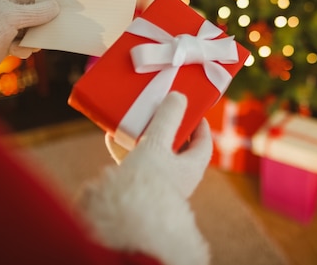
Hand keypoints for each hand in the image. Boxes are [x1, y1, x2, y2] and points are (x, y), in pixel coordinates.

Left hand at [0, 0, 58, 78]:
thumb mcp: (14, 16)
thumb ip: (37, 12)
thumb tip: (56, 7)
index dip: (48, 1)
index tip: (65, 8)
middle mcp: (2, 9)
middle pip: (32, 13)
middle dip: (42, 23)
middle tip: (54, 29)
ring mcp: (2, 27)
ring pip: (29, 30)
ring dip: (33, 39)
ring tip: (31, 45)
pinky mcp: (2, 44)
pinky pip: (22, 44)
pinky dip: (23, 48)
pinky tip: (17, 51)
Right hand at [76, 92, 211, 263]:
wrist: (123, 220)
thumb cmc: (148, 180)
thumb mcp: (157, 143)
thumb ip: (168, 119)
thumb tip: (179, 97)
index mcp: (191, 169)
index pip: (204, 142)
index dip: (200, 123)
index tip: (191, 108)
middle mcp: (178, 179)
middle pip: (177, 146)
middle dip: (166, 127)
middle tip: (158, 110)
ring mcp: (158, 185)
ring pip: (153, 154)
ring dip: (142, 137)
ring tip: (132, 121)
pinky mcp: (138, 190)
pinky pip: (135, 164)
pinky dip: (126, 150)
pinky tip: (111, 139)